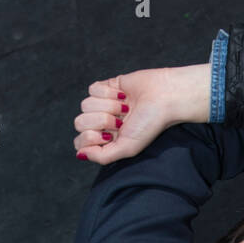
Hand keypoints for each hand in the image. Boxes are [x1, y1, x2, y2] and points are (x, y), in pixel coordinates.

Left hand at [73, 63, 210, 164]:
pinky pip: (92, 89)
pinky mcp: (106, 87)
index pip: (80, 142)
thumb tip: (80, 154)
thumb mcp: (128, 148)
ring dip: (108, 106)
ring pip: (85, 105)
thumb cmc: (151, 124)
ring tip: (125, 107)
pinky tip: (122, 95)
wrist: (164, 97)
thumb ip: (103, 156)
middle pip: (80, 122)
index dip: (90, 138)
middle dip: (101, 121)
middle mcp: (102, 124)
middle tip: (120, 121)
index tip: (108, 136)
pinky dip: (108, 92)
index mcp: (106, 140)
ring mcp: (103, 104)